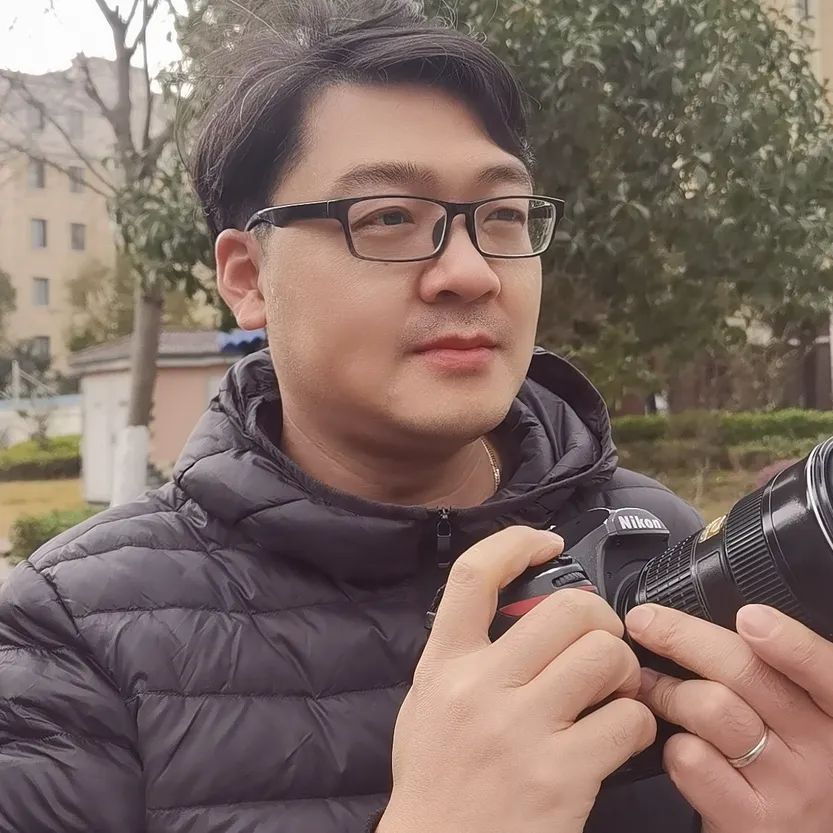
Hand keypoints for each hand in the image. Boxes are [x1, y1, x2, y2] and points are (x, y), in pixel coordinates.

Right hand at [377, 526, 655, 832]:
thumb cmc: (437, 778)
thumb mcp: (428, 703)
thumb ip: (463, 655)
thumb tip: (514, 610)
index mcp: (444, 664)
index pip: (473, 575)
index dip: (516, 543)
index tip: (548, 545)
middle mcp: (479, 687)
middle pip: (567, 608)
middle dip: (600, 619)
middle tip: (601, 645)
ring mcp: (520, 730)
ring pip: (606, 655)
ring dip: (624, 670)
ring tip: (614, 690)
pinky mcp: (561, 775)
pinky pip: (628, 719)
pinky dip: (635, 724)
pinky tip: (618, 737)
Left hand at [625, 603, 832, 832]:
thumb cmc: (779, 766)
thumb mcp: (792, 719)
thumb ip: (765, 673)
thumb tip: (697, 622)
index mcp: (830, 712)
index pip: (821, 670)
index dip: (788, 642)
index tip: (750, 618)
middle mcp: (819, 748)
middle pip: (746, 673)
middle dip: (681, 636)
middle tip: (644, 623)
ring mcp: (786, 786)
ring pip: (712, 709)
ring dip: (665, 690)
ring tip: (649, 687)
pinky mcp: (749, 819)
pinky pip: (692, 759)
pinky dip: (669, 745)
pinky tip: (674, 745)